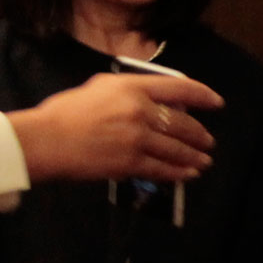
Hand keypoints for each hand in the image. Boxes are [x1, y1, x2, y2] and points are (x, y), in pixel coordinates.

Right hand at [7, 72, 219, 183]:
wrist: (46, 139)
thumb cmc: (66, 112)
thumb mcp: (100, 87)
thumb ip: (130, 90)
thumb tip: (155, 98)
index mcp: (133, 87)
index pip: (180, 88)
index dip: (203, 95)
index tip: (216, 103)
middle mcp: (141, 111)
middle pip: (184, 123)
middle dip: (200, 135)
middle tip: (208, 141)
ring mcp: (137, 138)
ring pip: (177, 149)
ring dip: (195, 157)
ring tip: (204, 161)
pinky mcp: (130, 163)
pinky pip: (163, 169)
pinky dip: (178, 173)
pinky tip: (188, 174)